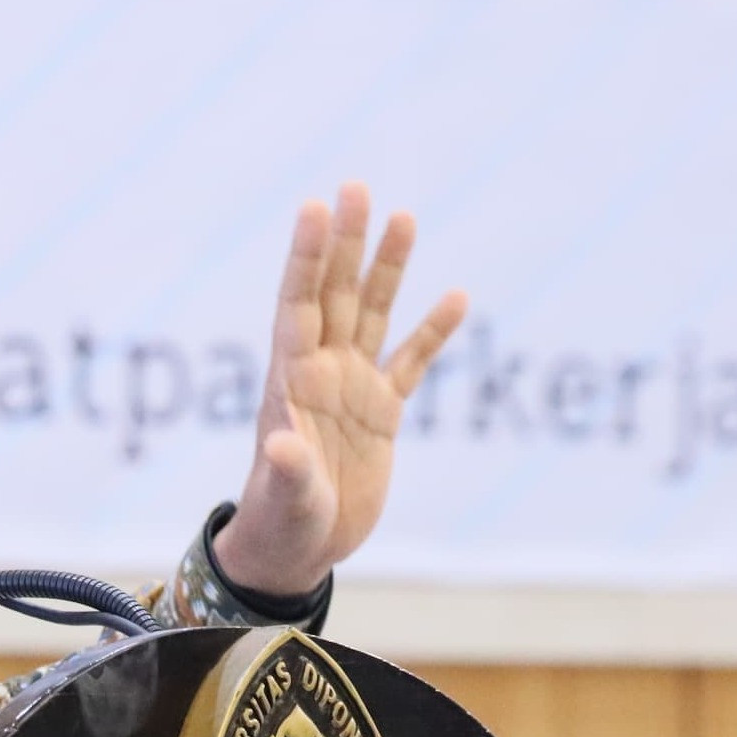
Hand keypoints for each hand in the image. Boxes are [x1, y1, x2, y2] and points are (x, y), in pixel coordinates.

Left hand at [209, 183, 465, 598]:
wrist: (300, 548)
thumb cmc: (282, 523)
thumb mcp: (285, 498)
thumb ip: (286, 470)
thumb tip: (281, 444)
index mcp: (291, 380)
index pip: (298, 304)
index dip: (307, 257)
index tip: (316, 207)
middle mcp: (320, 371)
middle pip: (336, 294)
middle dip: (347, 243)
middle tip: (357, 187)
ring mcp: (352, 386)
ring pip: (373, 314)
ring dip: (388, 267)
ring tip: (404, 216)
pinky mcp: (382, 411)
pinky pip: (411, 361)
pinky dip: (432, 331)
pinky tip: (455, 296)